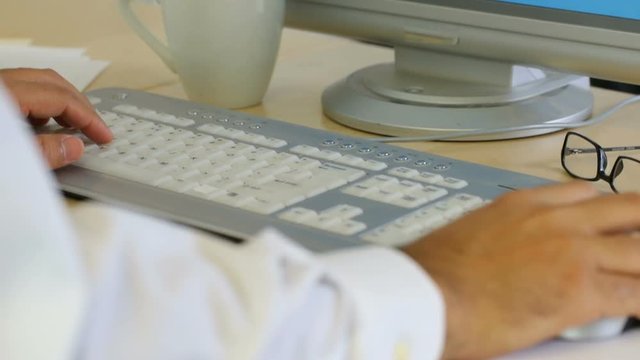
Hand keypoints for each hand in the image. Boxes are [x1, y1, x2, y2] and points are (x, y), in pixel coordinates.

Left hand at [1, 68, 111, 168]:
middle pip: (51, 82)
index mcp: (7, 94)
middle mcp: (0, 83)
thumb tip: (73, 147)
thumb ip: (42, 152)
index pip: (61, 98)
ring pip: (35, 82)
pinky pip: (19, 89)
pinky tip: (41, 124)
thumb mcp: (9, 160)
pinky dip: (38, 103)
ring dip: (60, 102)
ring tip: (73, 126)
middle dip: (79, 105)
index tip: (103, 136)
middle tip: (95, 128)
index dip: (88, 118)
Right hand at [402, 181, 639, 358]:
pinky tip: (638, 312)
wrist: (428, 292)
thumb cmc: (435, 271)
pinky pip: (637, 294)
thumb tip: (504, 252)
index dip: (605, 213)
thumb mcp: (470, 231)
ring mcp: (572, 251)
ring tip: (637, 280)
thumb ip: (500, 232)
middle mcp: (554, 219)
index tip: (609, 227)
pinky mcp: (581, 290)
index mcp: (523, 202)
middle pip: (629, 209)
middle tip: (637, 248)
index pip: (585, 194)